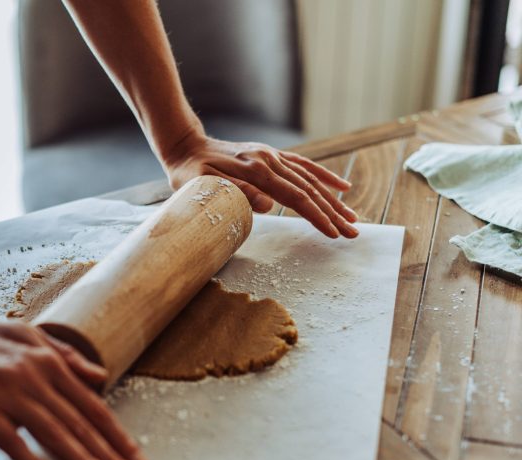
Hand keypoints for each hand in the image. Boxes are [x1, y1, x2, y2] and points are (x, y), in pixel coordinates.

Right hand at [0, 316, 146, 459]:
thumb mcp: (29, 335)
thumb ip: (67, 356)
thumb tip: (102, 375)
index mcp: (49, 363)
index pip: (92, 407)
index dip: (118, 436)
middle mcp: (35, 379)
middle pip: (81, 426)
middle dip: (112, 459)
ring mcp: (9, 396)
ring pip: (57, 437)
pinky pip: (16, 446)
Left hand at [163, 133, 358, 238]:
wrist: (186, 146)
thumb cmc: (192, 173)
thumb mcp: (205, 187)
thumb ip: (237, 193)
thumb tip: (267, 205)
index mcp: (256, 170)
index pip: (295, 197)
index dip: (317, 216)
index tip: (334, 233)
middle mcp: (269, 160)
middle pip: (309, 190)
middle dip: (333, 213)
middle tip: (353, 232)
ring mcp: (272, 156)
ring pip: (310, 179)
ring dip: (333, 199)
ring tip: (352, 216)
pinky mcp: (271, 155)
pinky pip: (303, 166)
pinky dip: (324, 177)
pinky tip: (342, 187)